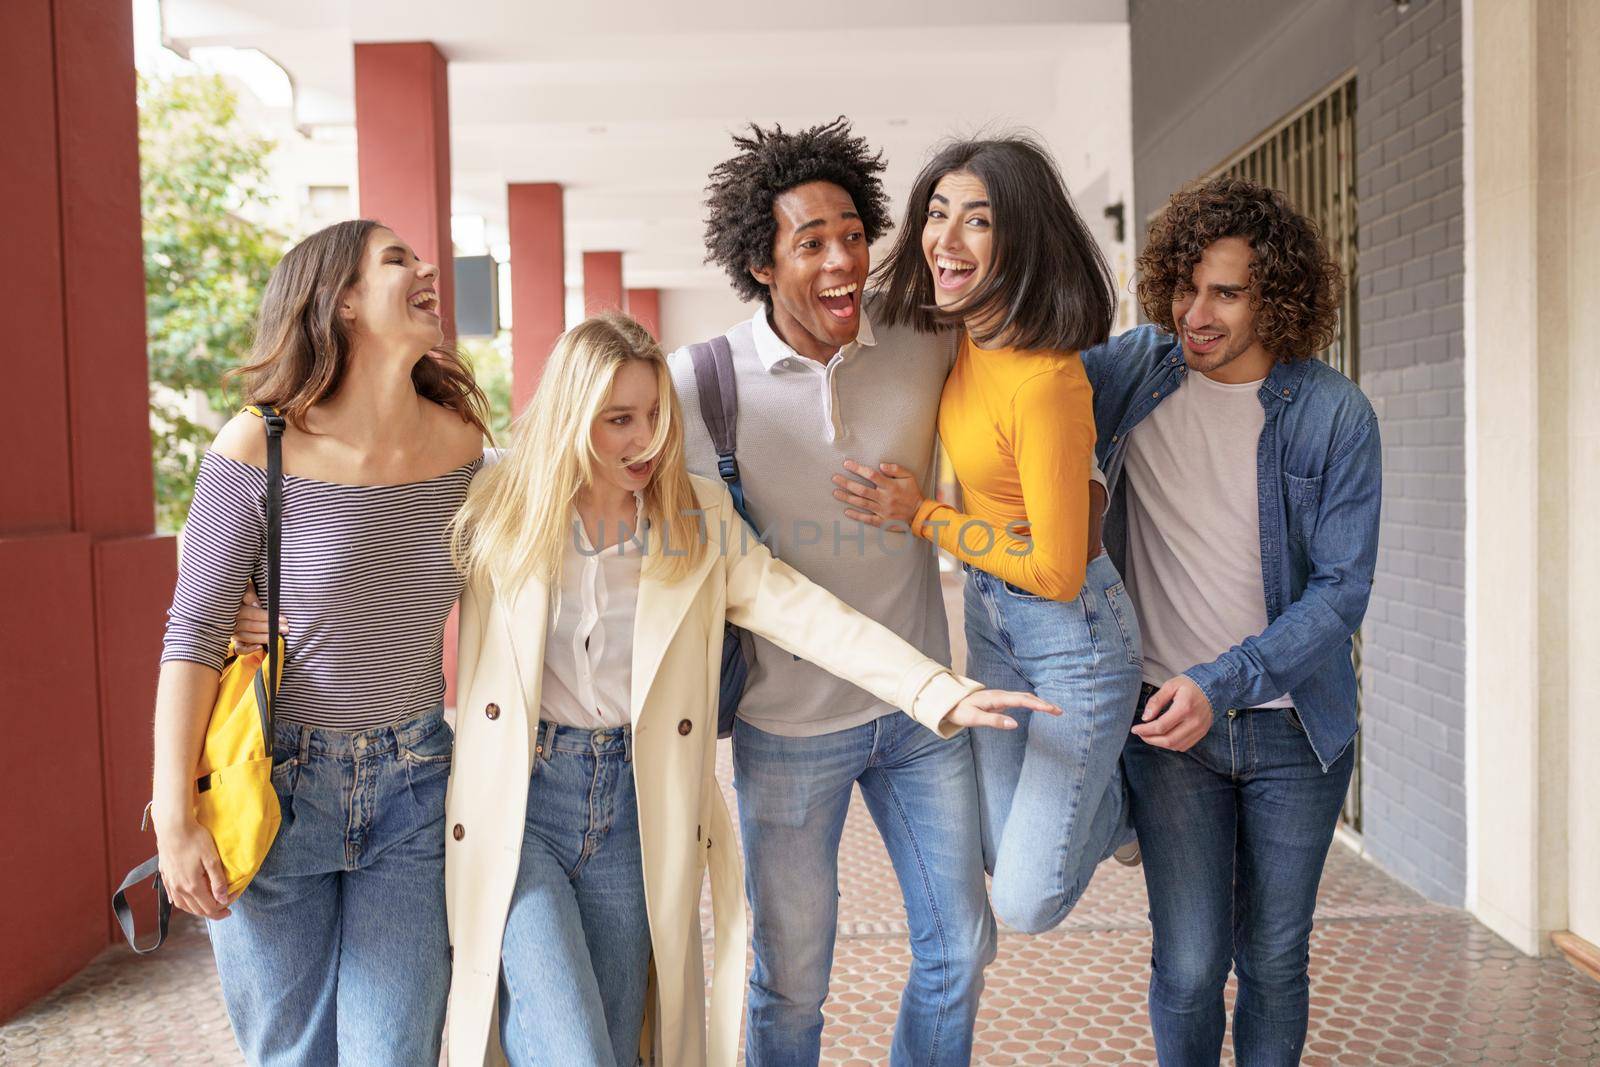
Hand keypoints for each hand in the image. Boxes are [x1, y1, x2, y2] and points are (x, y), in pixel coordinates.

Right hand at [154, 811, 235, 919]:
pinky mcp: (165, 876)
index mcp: (192, 886)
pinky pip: (173, 896)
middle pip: (196, 910)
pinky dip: (182, 902)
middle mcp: (179, 888)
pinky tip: (186, 899)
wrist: (173, 827)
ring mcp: (170, 883)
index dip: (221, 910)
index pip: (208, 908)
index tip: (231, 906)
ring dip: (196, 909)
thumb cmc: (194, 839)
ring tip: (208, 905)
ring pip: (183, 906)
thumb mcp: (212, 859)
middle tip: (224, 907)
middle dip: (211, 912)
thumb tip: (223, 900)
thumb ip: (218, 881)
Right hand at [233, 582, 286, 654]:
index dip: (267, 617)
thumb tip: (256, 605)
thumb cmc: (241, 592)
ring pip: (247, 637)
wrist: (227, 597)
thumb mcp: (244, 587)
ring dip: (263, 638)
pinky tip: (259, 647)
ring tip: (277, 637)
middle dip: (270, 628)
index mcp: (234, 607)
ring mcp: (232, 631)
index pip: (252, 614)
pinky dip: (248, 649)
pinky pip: (239, 648)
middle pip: (252, 626)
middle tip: (285, 629)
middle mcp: (232, 620)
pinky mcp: (234, 640)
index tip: (283, 619)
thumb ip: (249, 594)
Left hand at [832, 460, 923, 525]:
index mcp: (890, 486)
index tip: (846, 464)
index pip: (871, 475)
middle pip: (862, 490)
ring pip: (862, 503)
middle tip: (835, 478)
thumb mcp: (909, 477)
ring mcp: (883, 511)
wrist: (920, 514)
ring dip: (847, 498)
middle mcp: (885, 498)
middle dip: (847, 483)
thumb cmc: (912, 493)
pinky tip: (846, 511)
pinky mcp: (883, 521)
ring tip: (835, 493)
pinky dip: (857, 515)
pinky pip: (867, 519)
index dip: (858, 469)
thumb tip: (881, 464)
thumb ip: (896, 469)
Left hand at [943, 689, 1061, 731]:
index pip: (1022, 700)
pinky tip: (1037, 707)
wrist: (949, 703)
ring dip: (1038, 702)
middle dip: (1043, 703)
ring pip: (1023, 697)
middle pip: (1026, 697)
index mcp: (997, 698)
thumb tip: (1015, 724)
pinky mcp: (999, 701)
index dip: (1038, 704)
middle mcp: (1000, 695)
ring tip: (1053, 710)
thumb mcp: (975, 719)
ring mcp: (1000, 697)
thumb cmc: (961, 711)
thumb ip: (994, 721)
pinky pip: (1019, 700)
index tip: (1051, 709)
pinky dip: (1031, 703)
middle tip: (1059, 711)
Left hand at [1131, 675, 1212, 750]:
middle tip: (1140, 734)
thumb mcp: (1170, 686)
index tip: (1135, 729)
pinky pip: (1183, 746)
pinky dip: (1170, 744)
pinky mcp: (1201, 734)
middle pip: (1168, 740)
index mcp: (1184, 708)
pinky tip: (1163, 737)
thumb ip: (1156, 701)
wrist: (1212, 688)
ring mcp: (1199, 730)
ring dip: (1159, 743)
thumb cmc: (1189, 686)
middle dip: (1150, 739)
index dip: (1145, 730)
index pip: (1161, 726)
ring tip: (1149, 735)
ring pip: (1175, 745)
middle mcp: (1194, 722)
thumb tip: (1145, 718)